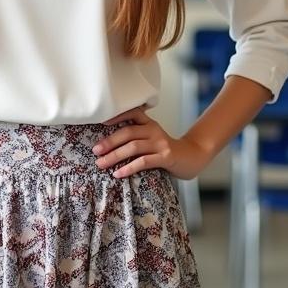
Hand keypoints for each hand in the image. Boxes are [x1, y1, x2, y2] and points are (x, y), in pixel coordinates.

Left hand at [92, 104, 213, 179]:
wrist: (192, 158)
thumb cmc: (166, 151)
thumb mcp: (152, 139)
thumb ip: (136, 138)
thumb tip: (106, 146)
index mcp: (149, 123)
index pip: (132, 113)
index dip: (116, 116)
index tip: (101, 121)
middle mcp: (154, 130)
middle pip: (128, 132)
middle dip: (109, 141)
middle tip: (95, 150)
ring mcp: (160, 143)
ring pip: (133, 147)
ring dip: (114, 156)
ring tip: (101, 164)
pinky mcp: (166, 156)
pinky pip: (144, 161)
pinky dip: (129, 167)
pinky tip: (118, 173)